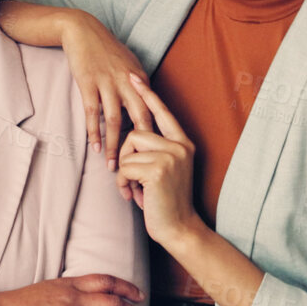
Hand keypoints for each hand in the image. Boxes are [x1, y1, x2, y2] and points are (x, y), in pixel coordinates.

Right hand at [60, 10, 149, 169]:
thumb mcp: (130, 64)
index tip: (156, 157)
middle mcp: (128, 83)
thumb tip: (147, 106)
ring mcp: (108, 83)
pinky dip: (94, 131)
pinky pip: (92, 113)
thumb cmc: (106, 49)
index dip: (156, 137)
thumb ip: (139, 86)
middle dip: (140, 147)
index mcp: (141, 80)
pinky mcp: (89, 84)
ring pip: (115, 121)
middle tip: (140, 169)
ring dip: (114, 146)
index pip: (153, 113)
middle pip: (140, 119)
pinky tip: (95, 147)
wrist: (83, 31)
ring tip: (113, 166)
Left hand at [115, 75, 202, 245]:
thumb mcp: (165, 171)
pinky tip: (135, 197)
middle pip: (136, 132)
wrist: (179, 228)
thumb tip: (131, 137)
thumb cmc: (167, 201)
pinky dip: (123, 183)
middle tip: (133, 180)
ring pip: (128, 150)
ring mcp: (170, 157)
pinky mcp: (158, 170)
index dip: (147, 94)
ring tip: (136, 190)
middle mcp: (180, 146)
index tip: (133, 76)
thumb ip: (154, 151)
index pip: (162, 112)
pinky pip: (124, 167)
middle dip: (125, 157)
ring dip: (124, 173)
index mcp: (183, 143)